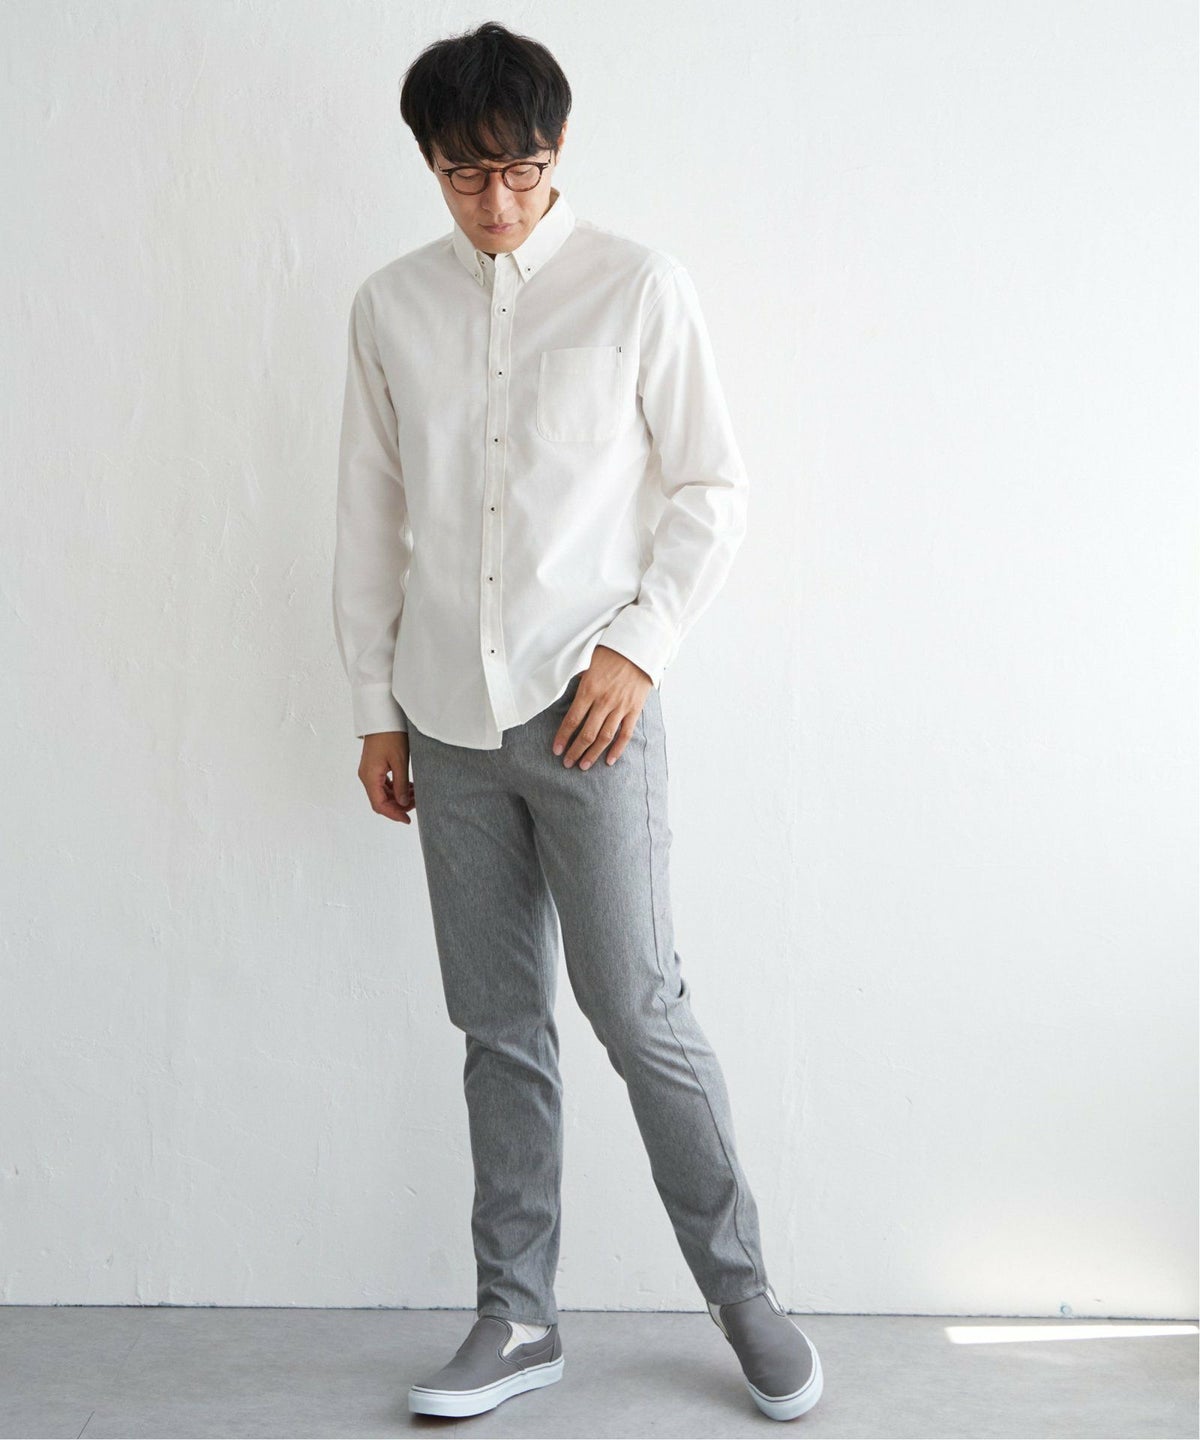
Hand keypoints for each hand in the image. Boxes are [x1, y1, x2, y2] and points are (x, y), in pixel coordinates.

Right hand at [359, 732, 414, 821]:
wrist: (383, 716)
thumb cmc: (391, 735)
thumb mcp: (399, 761)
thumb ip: (401, 784)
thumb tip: (403, 803)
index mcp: (369, 776)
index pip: (379, 804)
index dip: (393, 814)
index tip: (407, 820)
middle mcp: (366, 776)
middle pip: (380, 800)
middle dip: (398, 806)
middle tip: (417, 803)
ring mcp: (369, 771)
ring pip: (383, 793)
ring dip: (398, 797)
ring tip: (416, 794)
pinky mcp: (374, 767)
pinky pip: (384, 784)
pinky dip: (396, 788)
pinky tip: (409, 786)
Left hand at [552, 646, 652, 769]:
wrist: (638, 647)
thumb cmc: (610, 653)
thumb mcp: (587, 664)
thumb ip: (579, 683)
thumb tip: (568, 698)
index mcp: (589, 690)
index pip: (572, 720)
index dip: (562, 738)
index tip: (556, 750)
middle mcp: (604, 701)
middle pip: (587, 733)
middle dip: (575, 751)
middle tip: (567, 763)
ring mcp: (620, 707)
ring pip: (605, 737)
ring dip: (593, 754)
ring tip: (583, 766)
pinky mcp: (634, 709)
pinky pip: (625, 734)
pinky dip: (617, 749)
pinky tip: (609, 760)